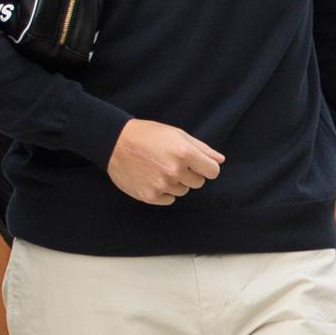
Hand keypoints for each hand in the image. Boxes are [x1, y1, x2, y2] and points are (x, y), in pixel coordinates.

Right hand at [105, 119, 223, 204]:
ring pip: (183, 192)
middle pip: (198, 183)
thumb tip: (220, 160)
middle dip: (190, 174)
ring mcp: (162, 185)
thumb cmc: (148, 135)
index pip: (213, 171)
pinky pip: (169, 200)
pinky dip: (164, 192)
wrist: (115, 143)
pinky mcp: (150, 196)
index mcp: (184, 153)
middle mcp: (175, 171)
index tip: (198, 164)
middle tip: (173, 163)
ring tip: (160, 169)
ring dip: (176, 183)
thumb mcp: (177, 134)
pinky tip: (153, 178)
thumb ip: (202, 148)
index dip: (207, 167)